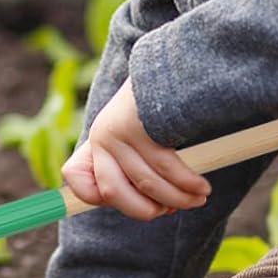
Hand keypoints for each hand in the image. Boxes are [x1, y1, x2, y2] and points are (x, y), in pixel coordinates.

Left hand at [61, 79, 209, 220]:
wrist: (171, 67)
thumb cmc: (157, 109)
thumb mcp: (134, 135)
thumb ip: (132, 165)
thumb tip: (154, 207)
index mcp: (96, 141)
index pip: (75, 177)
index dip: (95, 197)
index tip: (132, 202)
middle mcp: (100, 137)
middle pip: (115, 194)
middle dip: (149, 210)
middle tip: (176, 208)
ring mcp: (117, 132)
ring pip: (146, 184)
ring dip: (178, 198)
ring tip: (199, 197)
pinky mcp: (140, 127)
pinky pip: (166, 168)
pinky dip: (187, 183)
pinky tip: (201, 186)